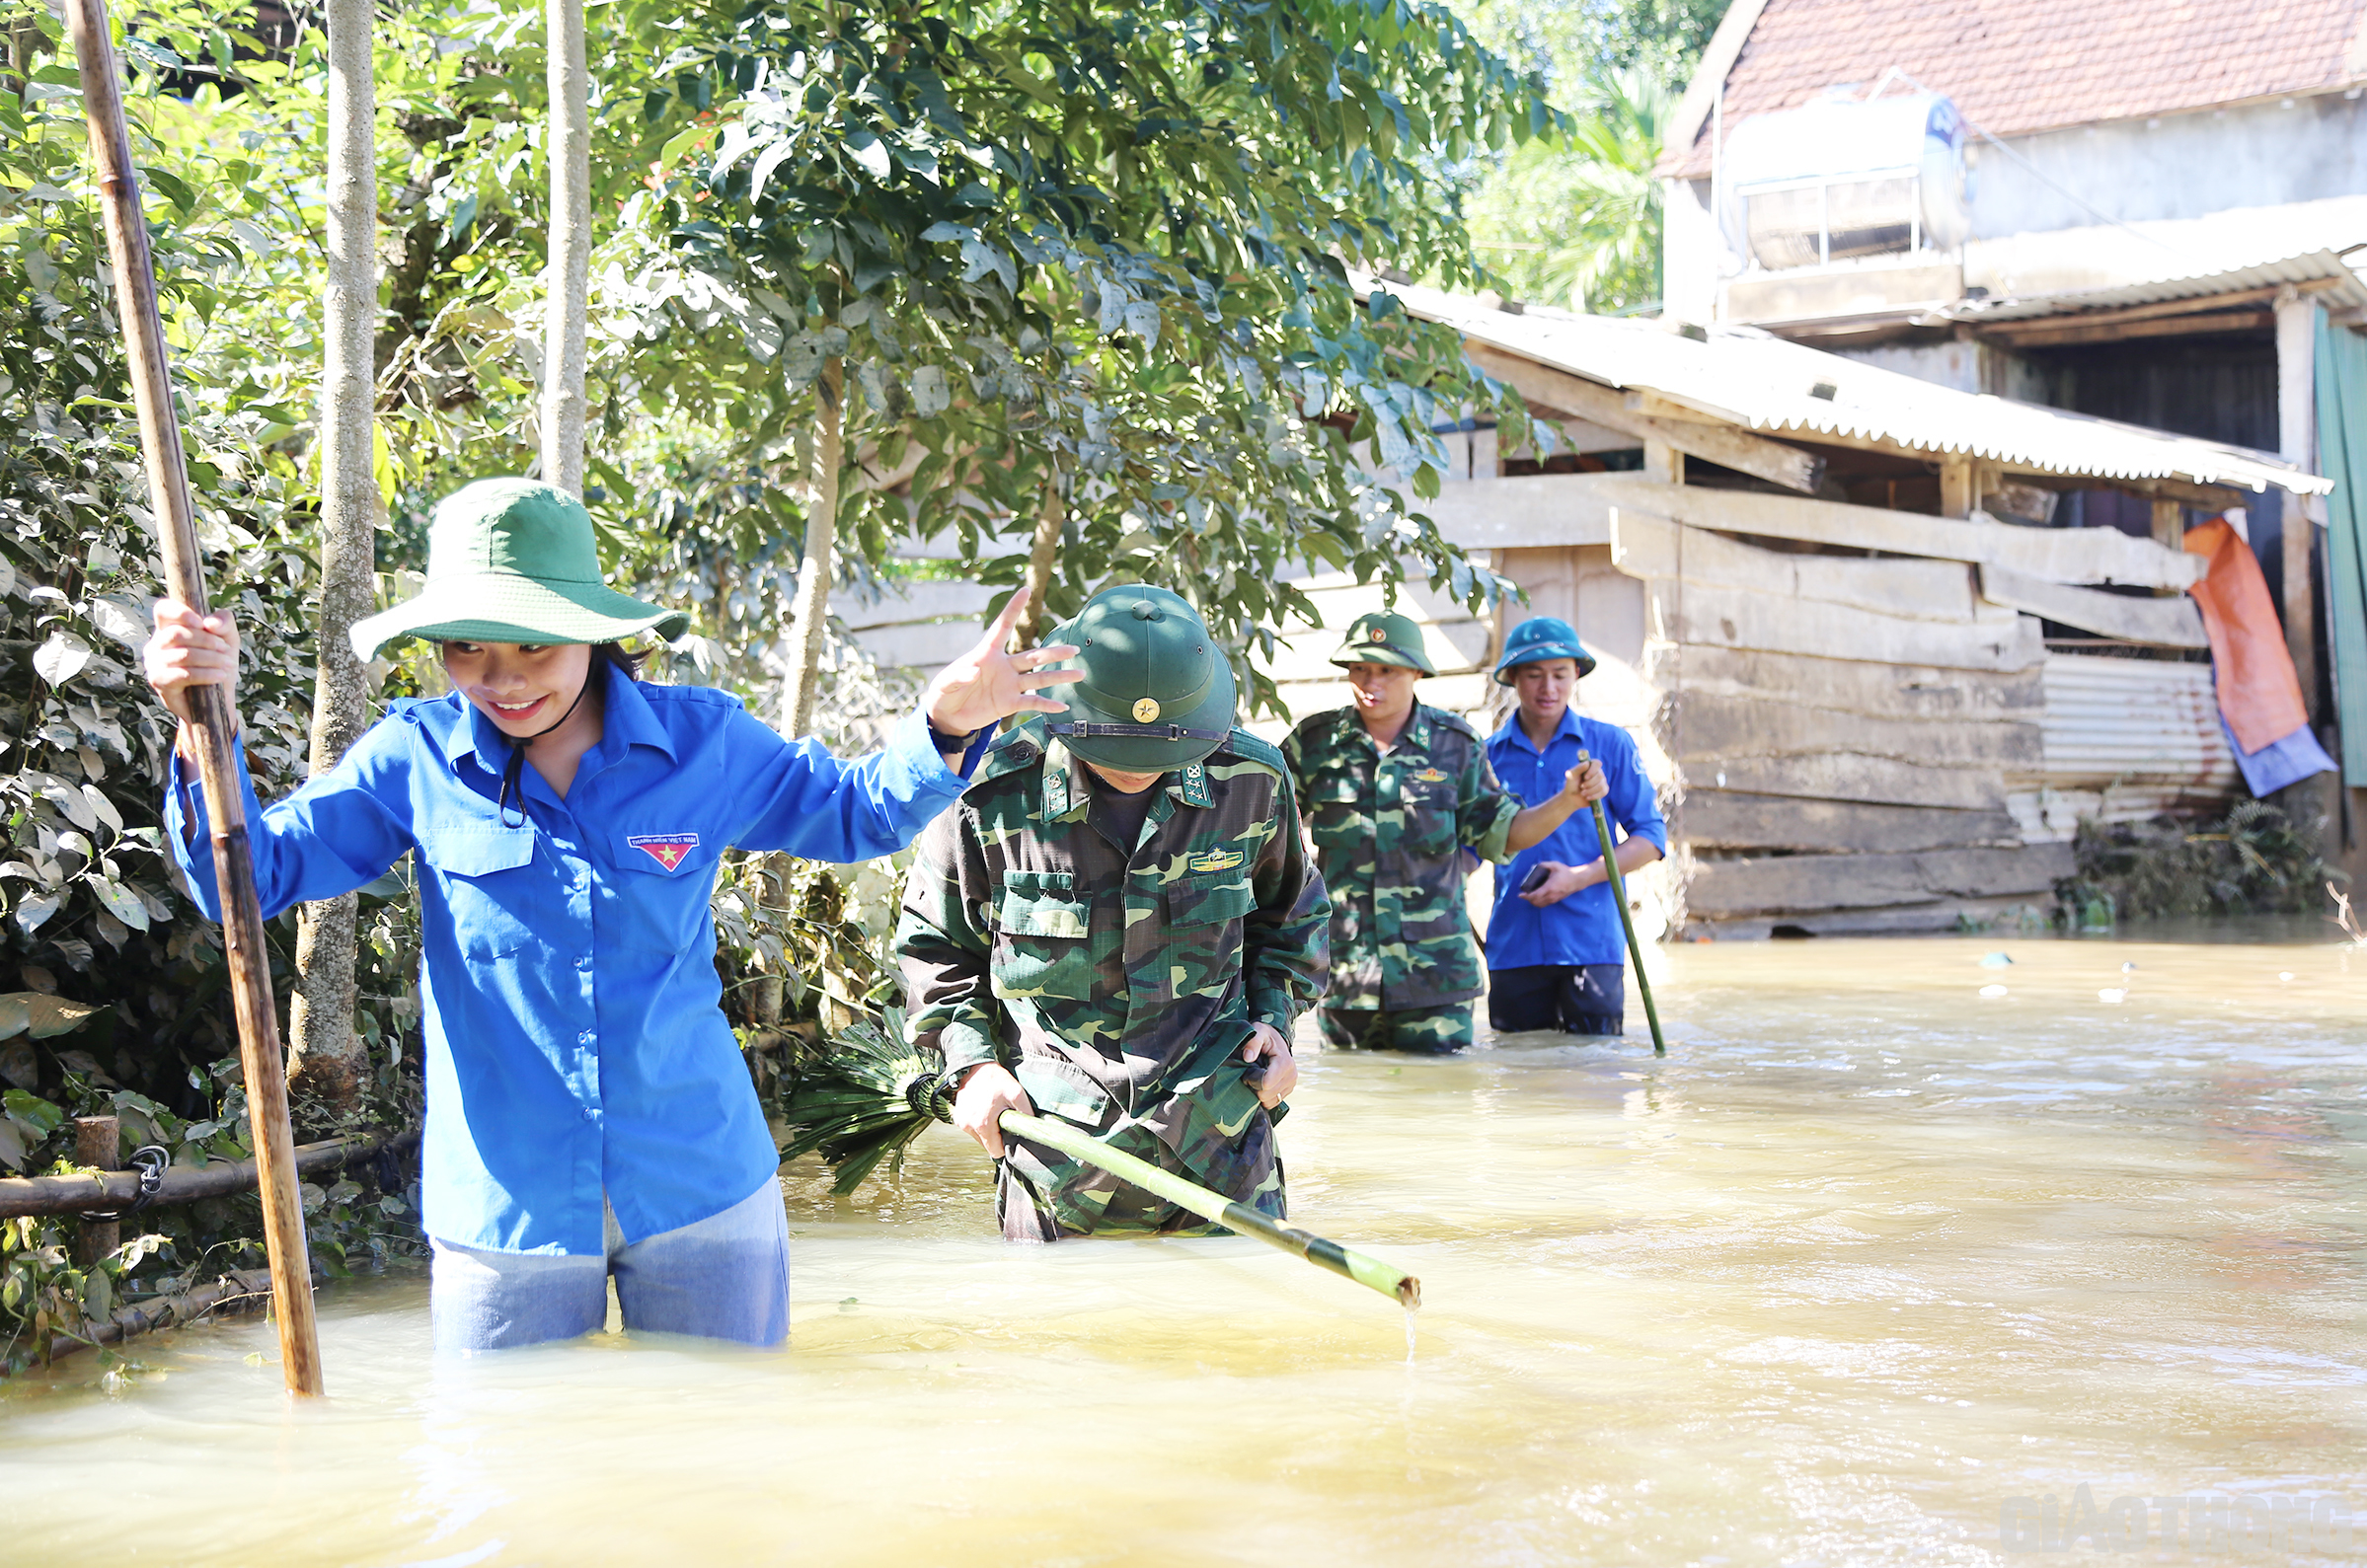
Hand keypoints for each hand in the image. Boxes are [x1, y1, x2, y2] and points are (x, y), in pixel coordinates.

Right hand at [143, 601, 240, 730]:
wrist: (217, 699)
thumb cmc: (219, 664)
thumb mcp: (228, 638)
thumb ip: (224, 622)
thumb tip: (210, 623)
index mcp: (168, 628)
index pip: (163, 610)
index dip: (179, 612)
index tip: (200, 622)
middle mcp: (156, 644)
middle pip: (177, 632)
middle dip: (207, 640)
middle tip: (225, 650)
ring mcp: (154, 663)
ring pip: (183, 654)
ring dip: (211, 658)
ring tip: (227, 664)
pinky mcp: (159, 682)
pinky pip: (184, 674)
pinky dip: (206, 674)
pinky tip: (221, 676)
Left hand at [920, 586, 1082, 737]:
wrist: (948, 715)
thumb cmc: (945, 692)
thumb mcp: (946, 683)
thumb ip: (959, 676)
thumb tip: (975, 671)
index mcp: (986, 653)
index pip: (1003, 627)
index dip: (1014, 608)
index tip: (1026, 589)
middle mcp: (1003, 666)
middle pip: (1033, 656)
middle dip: (1053, 653)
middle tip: (1074, 649)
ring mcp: (1009, 684)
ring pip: (1039, 678)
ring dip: (1059, 676)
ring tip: (1080, 673)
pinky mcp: (1009, 703)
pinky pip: (1032, 702)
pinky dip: (1047, 704)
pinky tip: (1063, 707)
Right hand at [951, 1062, 1034, 1158]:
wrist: (975, 1065)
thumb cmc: (995, 1079)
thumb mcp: (1016, 1092)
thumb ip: (1025, 1112)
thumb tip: (1032, 1127)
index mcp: (982, 1124)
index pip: (995, 1151)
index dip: (1005, 1145)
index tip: (1009, 1134)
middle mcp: (968, 1126)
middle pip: (986, 1145)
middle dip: (996, 1136)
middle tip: (1002, 1120)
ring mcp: (960, 1121)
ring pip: (978, 1137)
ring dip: (986, 1130)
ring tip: (993, 1112)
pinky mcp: (957, 1116)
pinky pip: (970, 1128)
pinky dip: (978, 1123)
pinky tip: (984, 1110)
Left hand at [1241, 1021, 1295, 1107]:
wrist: (1276, 1039)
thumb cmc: (1265, 1035)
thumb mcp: (1258, 1031)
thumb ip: (1253, 1042)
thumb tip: (1248, 1057)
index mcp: (1285, 1063)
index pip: (1266, 1084)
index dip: (1252, 1080)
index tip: (1248, 1070)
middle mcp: (1291, 1076)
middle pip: (1266, 1095)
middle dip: (1254, 1087)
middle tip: (1250, 1074)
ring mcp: (1291, 1085)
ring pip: (1269, 1101)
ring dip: (1258, 1092)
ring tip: (1256, 1078)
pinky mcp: (1287, 1090)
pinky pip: (1272, 1103)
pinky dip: (1264, 1097)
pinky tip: (1260, 1084)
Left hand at [1519, 860, 1595, 906]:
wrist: (1577, 880)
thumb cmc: (1566, 872)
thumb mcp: (1555, 865)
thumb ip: (1544, 864)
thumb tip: (1536, 865)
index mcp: (1549, 888)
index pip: (1534, 896)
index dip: (1526, 896)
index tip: (1520, 895)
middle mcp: (1551, 896)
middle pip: (1535, 902)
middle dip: (1528, 899)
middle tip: (1524, 894)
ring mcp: (1554, 899)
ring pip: (1540, 905)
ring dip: (1533, 902)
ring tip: (1529, 896)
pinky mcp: (1556, 900)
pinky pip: (1545, 904)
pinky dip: (1539, 902)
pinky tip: (1537, 897)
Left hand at [1562, 759, 1606, 805]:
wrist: (1572, 798)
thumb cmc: (1571, 785)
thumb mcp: (1571, 776)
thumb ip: (1577, 769)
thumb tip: (1587, 763)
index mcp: (1590, 766)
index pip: (1597, 763)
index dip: (1593, 770)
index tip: (1585, 777)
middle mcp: (1598, 772)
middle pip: (1600, 775)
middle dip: (1589, 783)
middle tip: (1581, 787)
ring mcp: (1602, 781)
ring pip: (1601, 785)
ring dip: (1590, 791)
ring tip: (1582, 793)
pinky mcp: (1604, 790)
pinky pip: (1604, 792)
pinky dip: (1594, 796)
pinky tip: (1587, 797)